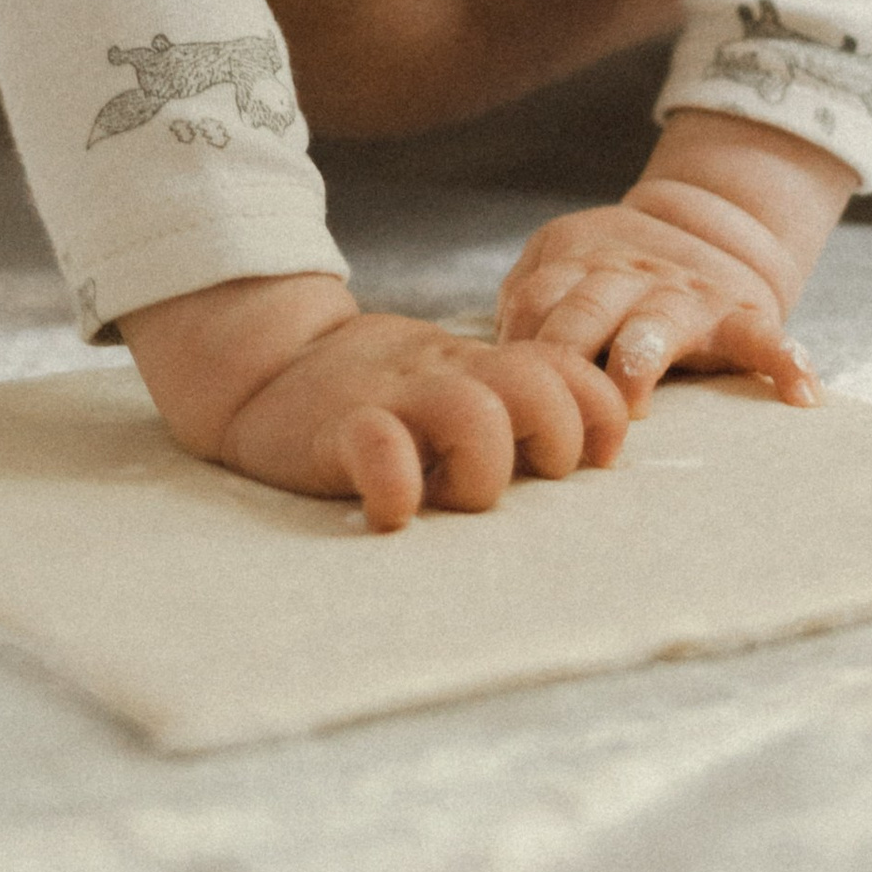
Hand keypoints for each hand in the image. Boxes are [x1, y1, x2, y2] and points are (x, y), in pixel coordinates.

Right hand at [124, 276, 628, 532]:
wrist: (269, 361)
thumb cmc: (380, 391)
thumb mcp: (452, 379)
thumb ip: (511, 403)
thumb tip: (591, 453)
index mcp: (482, 368)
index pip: (573, 371)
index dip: (602, 414)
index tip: (593, 458)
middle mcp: (448, 376)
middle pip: (537, 387)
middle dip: (553, 441)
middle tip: (521, 476)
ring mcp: (395, 399)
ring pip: (474, 416)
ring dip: (482, 470)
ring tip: (452, 495)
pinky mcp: (340, 428)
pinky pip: (380, 451)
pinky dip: (397, 486)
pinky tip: (393, 510)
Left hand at [498, 192, 819, 414]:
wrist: (710, 225)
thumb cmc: (612, 274)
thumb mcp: (562, 264)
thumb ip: (526, 303)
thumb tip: (483, 367)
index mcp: (579, 268)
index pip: (537, 300)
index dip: (519, 345)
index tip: (507, 392)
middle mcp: (629, 279)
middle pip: (586, 308)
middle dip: (566, 350)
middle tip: (555, 404)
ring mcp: (686, 298)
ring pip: (658, 321)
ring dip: (640, 353)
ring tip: (631, 393)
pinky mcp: (740, 318)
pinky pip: (765, 340)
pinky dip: (784, 363)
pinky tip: (800, 393)